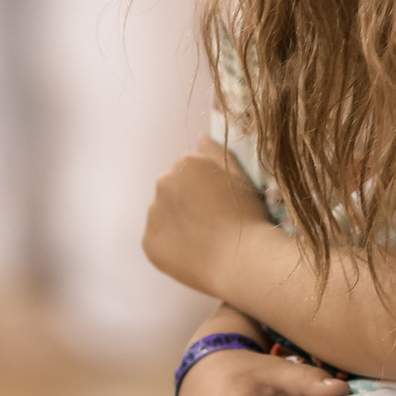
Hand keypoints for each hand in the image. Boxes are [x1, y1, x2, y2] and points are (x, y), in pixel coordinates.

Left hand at [143, 146, 272, 299]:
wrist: (241, 259)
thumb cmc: (246, 215)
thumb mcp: (239, 175)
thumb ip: (216, 152)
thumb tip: (200, 136)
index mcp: (185, 163)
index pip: (189, 173)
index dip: (205, 190)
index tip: (219, 205)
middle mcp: (163, 183)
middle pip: (172, 191)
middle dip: (186, 203)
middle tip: (210, 224)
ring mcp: (153, 213)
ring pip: (163, 215)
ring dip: (177, 223)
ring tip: (202, 241)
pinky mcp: (149, 242)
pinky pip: (158, 240)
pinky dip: (170, 246)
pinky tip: (192, 254)